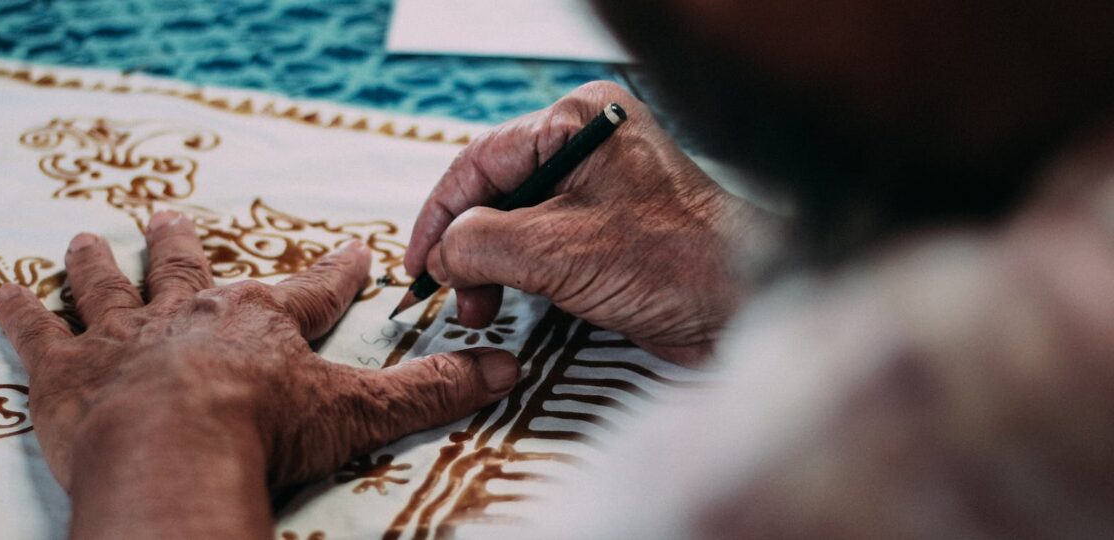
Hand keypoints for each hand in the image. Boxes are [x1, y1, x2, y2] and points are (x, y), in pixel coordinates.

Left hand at [0, 211, 520, 537]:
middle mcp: (191, 315)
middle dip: (183, 247)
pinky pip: (37, 333)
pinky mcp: (66, 372)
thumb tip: (505, 370)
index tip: (352, 252)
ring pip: (107, 288)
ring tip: (83, 241)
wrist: (176, 451)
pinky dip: (17, 313)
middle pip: (189, 270)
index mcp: (263, 324)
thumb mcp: (359, 414)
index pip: (313, 291)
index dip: (336, 272)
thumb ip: (429, 392)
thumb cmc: (265, 428)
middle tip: (172, 220)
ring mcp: (124, 338)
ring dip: (96, 265)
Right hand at [406, 81, 755, 363]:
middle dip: (467, 248)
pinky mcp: (609, 229)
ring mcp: (600, 187)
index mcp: (579, 121)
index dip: (440, 216)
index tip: (419, 264)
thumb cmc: (675, 262)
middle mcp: (589, 145)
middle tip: (454, 294)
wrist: (745, 307)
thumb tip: (441, 255)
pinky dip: (520, 276)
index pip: (481, 160)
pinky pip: (544, 244)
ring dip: (490, 268)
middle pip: (496, 192)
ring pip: (516, 222)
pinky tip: (511, 303)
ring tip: (481, 308)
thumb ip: (482, 244)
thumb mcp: (557, 249)